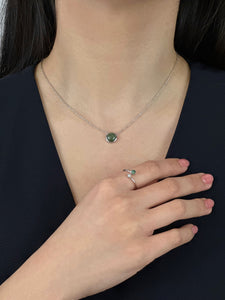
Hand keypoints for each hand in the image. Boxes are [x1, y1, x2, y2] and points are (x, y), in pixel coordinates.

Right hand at [45, 158, 213, 299]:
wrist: (61, 265)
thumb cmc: (74, 233)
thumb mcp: (93, 199)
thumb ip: (119, 189)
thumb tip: (150, 185)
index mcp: (111, 186)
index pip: (150, 169)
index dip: (172, 165)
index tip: (185, 165)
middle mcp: (125, 203)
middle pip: (169, 186)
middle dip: (193, 181)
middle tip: (206, 179)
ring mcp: (135, 227)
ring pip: (178, 208)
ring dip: (198, 205)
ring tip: (208, 203)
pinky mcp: (142, 252)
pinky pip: (174, 237)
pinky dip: (187, 232)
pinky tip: (191, 229)